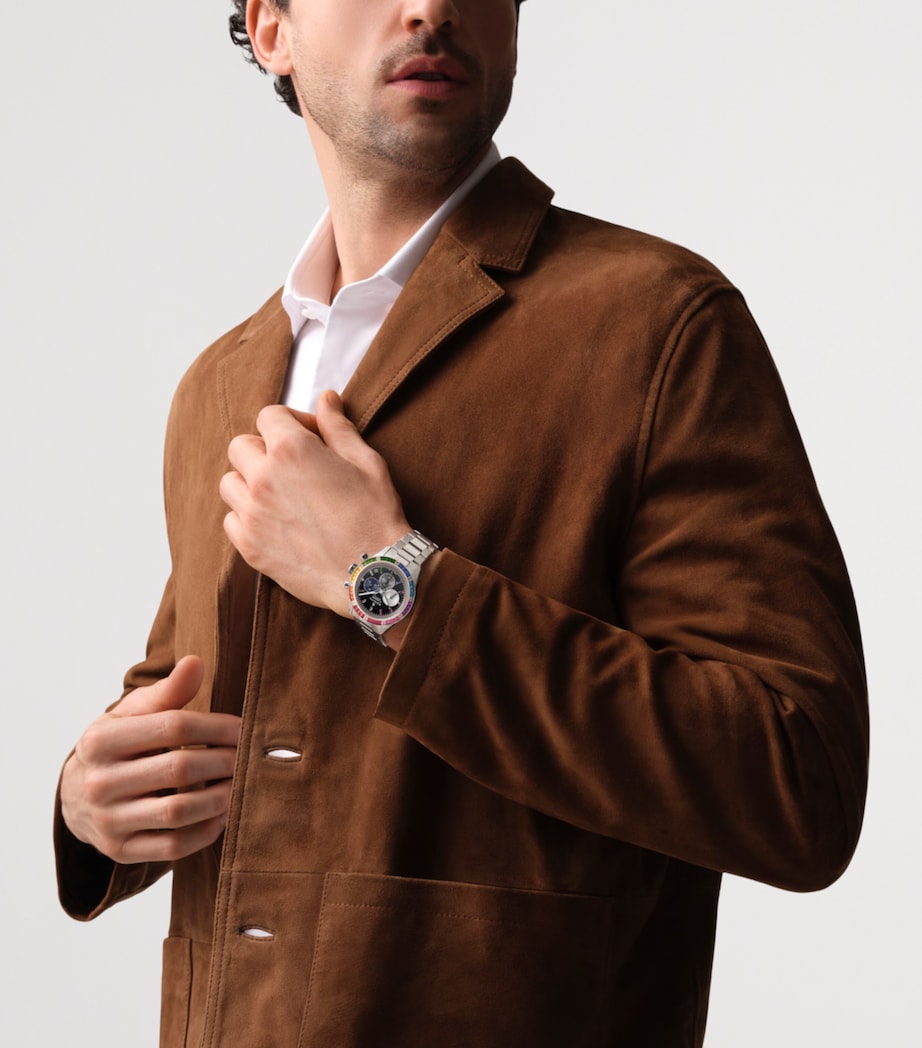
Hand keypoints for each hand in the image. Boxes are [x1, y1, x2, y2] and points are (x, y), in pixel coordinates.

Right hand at [60, 656, 240, 863]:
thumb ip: (166, 692)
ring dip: (221, 798)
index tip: (244, 728)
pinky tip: (222, 814)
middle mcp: (98, 783)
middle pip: (180, 769)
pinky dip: (205, 832)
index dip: (216, 726)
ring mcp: (108, 822)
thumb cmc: (119, 745)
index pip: (173, 727)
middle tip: (250, 757)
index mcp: (100, 741)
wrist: (78, 796)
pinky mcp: (120, 851)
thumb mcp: (132, 714)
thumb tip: (195, 662)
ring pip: (178, 812)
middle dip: (225, 761)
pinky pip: (173, 847)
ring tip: (241, 783)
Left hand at [220, 390, 409, 613]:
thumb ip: (338, 427)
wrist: (373, 575)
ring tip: (279, 496)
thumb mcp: (366, 462)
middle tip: (293, 468)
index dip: (291, 422)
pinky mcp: (250, 547)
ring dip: (250, 483)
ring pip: (230, 483)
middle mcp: (264, 478)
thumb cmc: (376, 515)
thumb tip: (326, 398)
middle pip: (241, 447)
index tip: (311, 438)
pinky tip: (274, 523)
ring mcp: (253, 514)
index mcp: (292, 449)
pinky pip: (231, 521)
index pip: (269, 416)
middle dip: (264, 449)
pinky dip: (246, 518)